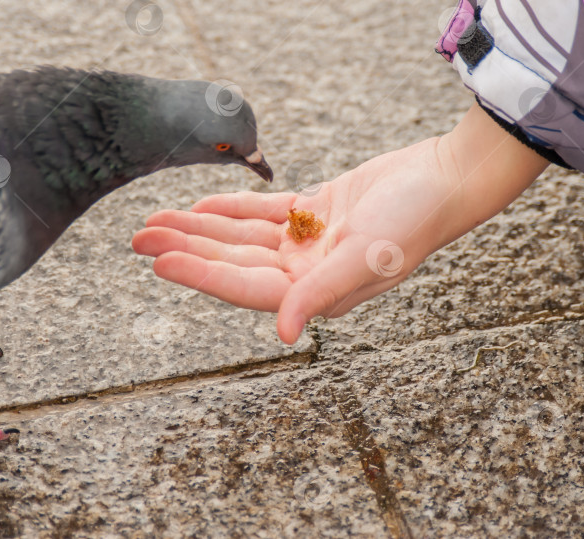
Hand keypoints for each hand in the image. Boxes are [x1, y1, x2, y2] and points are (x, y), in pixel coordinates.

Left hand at [133, 105, 548, 343]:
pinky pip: (263, 212)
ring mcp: (308, 242)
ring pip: (239, 236)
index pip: (244, 285)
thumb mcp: (368, 257)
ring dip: (198, 228)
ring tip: (155, 220)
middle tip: (138, 237)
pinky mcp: (314, 211)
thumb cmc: (416, 220)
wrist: (445, 177)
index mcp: (315, 291)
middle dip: (185, 249)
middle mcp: (305, 271)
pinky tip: (200, 206)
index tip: (159, 262)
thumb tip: (282, 331)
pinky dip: (231, 209)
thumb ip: (320, 293)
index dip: (200, 274)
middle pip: (231, 260)